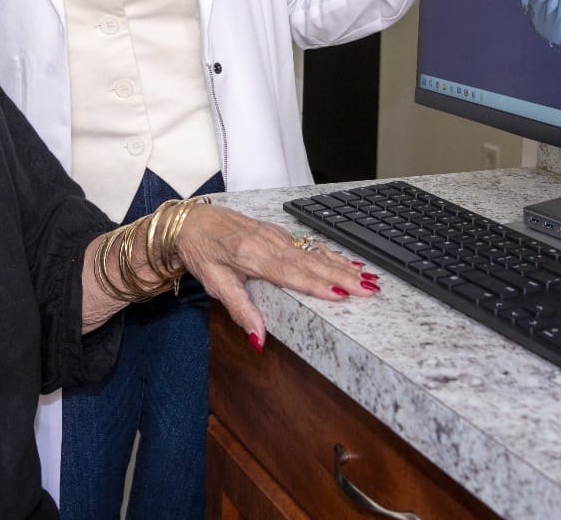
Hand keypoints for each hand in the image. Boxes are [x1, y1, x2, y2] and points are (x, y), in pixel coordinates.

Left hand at [175, 205, 377, 348]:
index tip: (341, 294)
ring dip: (343, 266)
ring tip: (368, 278)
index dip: (318, 285)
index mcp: (254, 256)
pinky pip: (311, 246)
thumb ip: (240, 310)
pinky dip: (332, 254)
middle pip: (312, 263)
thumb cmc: (201, 252)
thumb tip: (258, 339)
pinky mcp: (279, 233)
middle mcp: (270, 243)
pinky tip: (349, 261)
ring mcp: (277, 236)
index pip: (292, 274)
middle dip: (342, 277)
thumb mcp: (214, 284)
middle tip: (369, 289)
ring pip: (316, 253)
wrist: (191, 222)